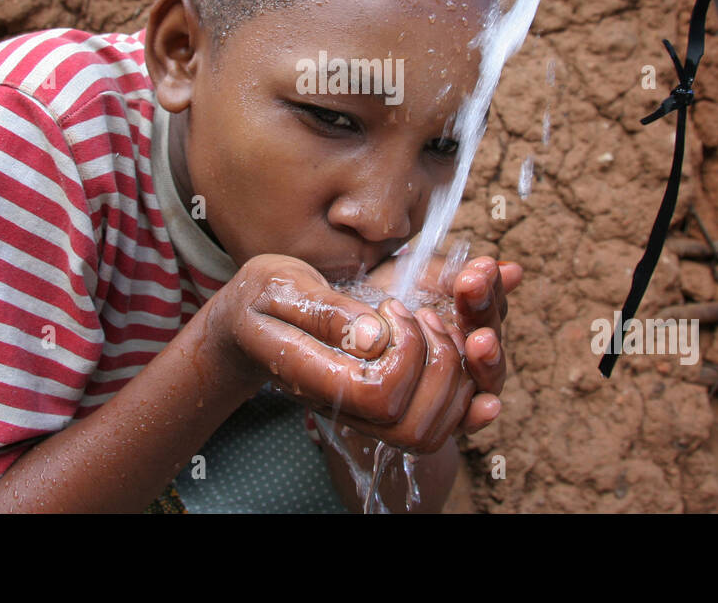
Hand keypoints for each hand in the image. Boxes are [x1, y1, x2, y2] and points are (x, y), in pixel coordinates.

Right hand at [206, 254, 474, 451]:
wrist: (248, 325)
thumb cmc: (261, 300)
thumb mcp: (280, 286)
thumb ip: (326, 312)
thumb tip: (376, 337)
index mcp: (314, 376)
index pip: (379, 394)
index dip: (406, 352)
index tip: (394, 307)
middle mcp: (343, 406)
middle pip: (414, 426)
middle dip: (441, 364)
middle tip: (425, 314)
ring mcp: (365, 411)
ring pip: (433, 430)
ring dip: (457, 375)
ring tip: (438, 324)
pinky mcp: (384, 403)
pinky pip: (436, 422)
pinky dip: (466, 386)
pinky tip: (469, 345)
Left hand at [362, 252, 522, 433]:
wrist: (321, 344)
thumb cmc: (368, 308)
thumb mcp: (405, 283)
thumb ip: (450, 275)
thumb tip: (513, 271)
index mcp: (463, 321)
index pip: (490, 307)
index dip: (490, 290)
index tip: (481, 268)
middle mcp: (464, 357)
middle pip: (492, 340)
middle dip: (484, 312)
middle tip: (471, 286)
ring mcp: (453, 391)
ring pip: (486, 379)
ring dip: (484, 359)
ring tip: (476, 339)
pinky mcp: (432, 423)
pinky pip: (463, 423)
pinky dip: (476, 415)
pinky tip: (487, 406)